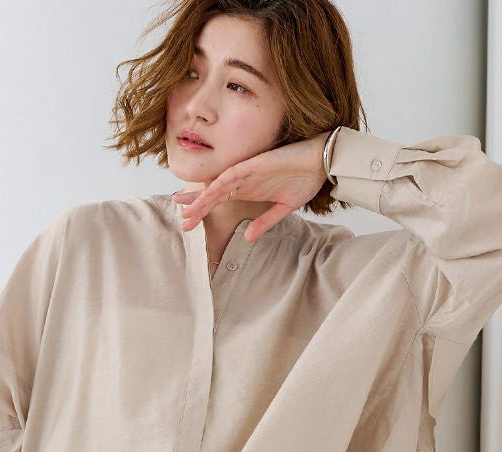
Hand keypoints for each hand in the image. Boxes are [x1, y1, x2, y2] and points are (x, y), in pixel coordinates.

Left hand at [173, 131, 331, 242]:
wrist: (321, 162)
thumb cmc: (304, 180)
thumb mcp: (283, 208)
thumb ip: (265, 222)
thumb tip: (247, 238)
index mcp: (248, 190)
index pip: (219, 200)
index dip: (203, 210)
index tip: (188, 223)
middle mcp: (244, 181)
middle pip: (213, 194)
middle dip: (196, 206)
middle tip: (180, 219)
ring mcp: (247, 172)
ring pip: (218, 186)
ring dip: (203, 199)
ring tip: (187, 212)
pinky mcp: (254, 164)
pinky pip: (233, 175)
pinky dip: (219, 185)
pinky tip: (208, 194)